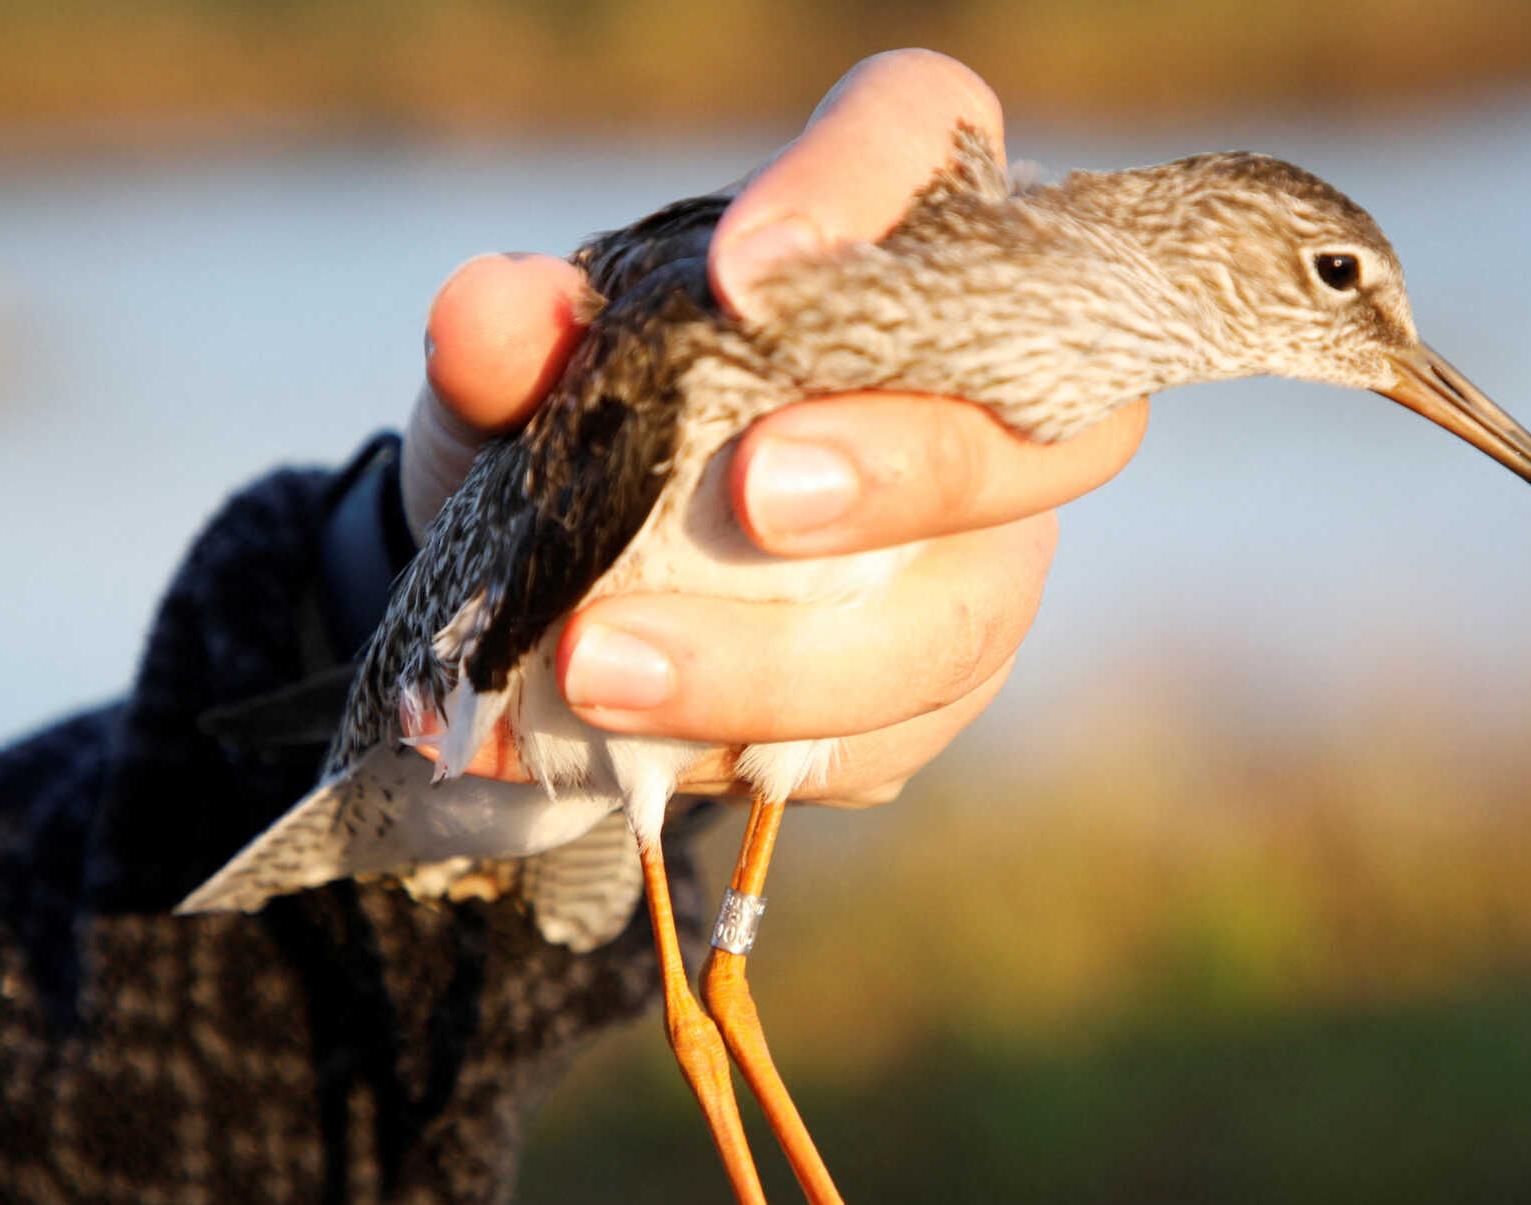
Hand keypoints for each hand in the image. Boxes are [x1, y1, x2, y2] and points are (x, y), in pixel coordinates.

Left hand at [399, 48, 1148, 805]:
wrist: (573, 595)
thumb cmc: (584, 431)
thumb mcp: (514, 383)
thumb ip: (507, 341)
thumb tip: (497, 316)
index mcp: (881, 229)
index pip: (923, 133)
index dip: (865, 189)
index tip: (745, 277)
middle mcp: (977, 383)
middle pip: (1033, 414)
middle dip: (903, 468)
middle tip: (755, 496)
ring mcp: (983, 547)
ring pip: (965, 615)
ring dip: (789, 659)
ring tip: (601, 666)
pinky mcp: (941, 683)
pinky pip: (897, 734)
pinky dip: (759, 744)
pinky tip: (635, 742)